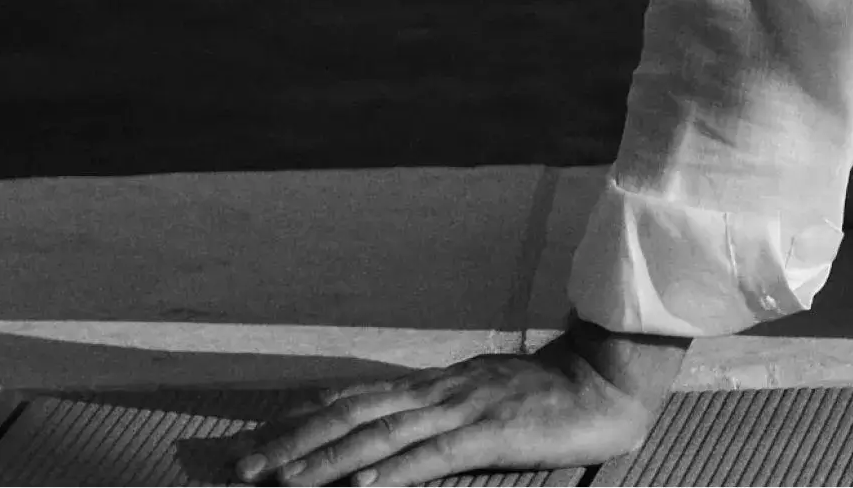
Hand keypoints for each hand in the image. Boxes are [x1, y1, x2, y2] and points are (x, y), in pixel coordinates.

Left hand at [234, 321, 683, 484]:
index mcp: (436, 385)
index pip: (353, 398)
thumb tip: (401, 437)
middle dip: (293, 442)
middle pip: (352, 415)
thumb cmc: (555, 394)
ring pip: (382, 436)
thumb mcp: (487, 398)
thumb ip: (444, 414)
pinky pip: (436, 456)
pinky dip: (396, 473)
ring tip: (282, 483)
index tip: (254, 437)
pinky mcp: (493, 433)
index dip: (300, 418)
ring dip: (327, 462)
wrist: (611, 376)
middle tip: (241, 467)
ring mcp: (465, 410)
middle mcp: (439, 391)